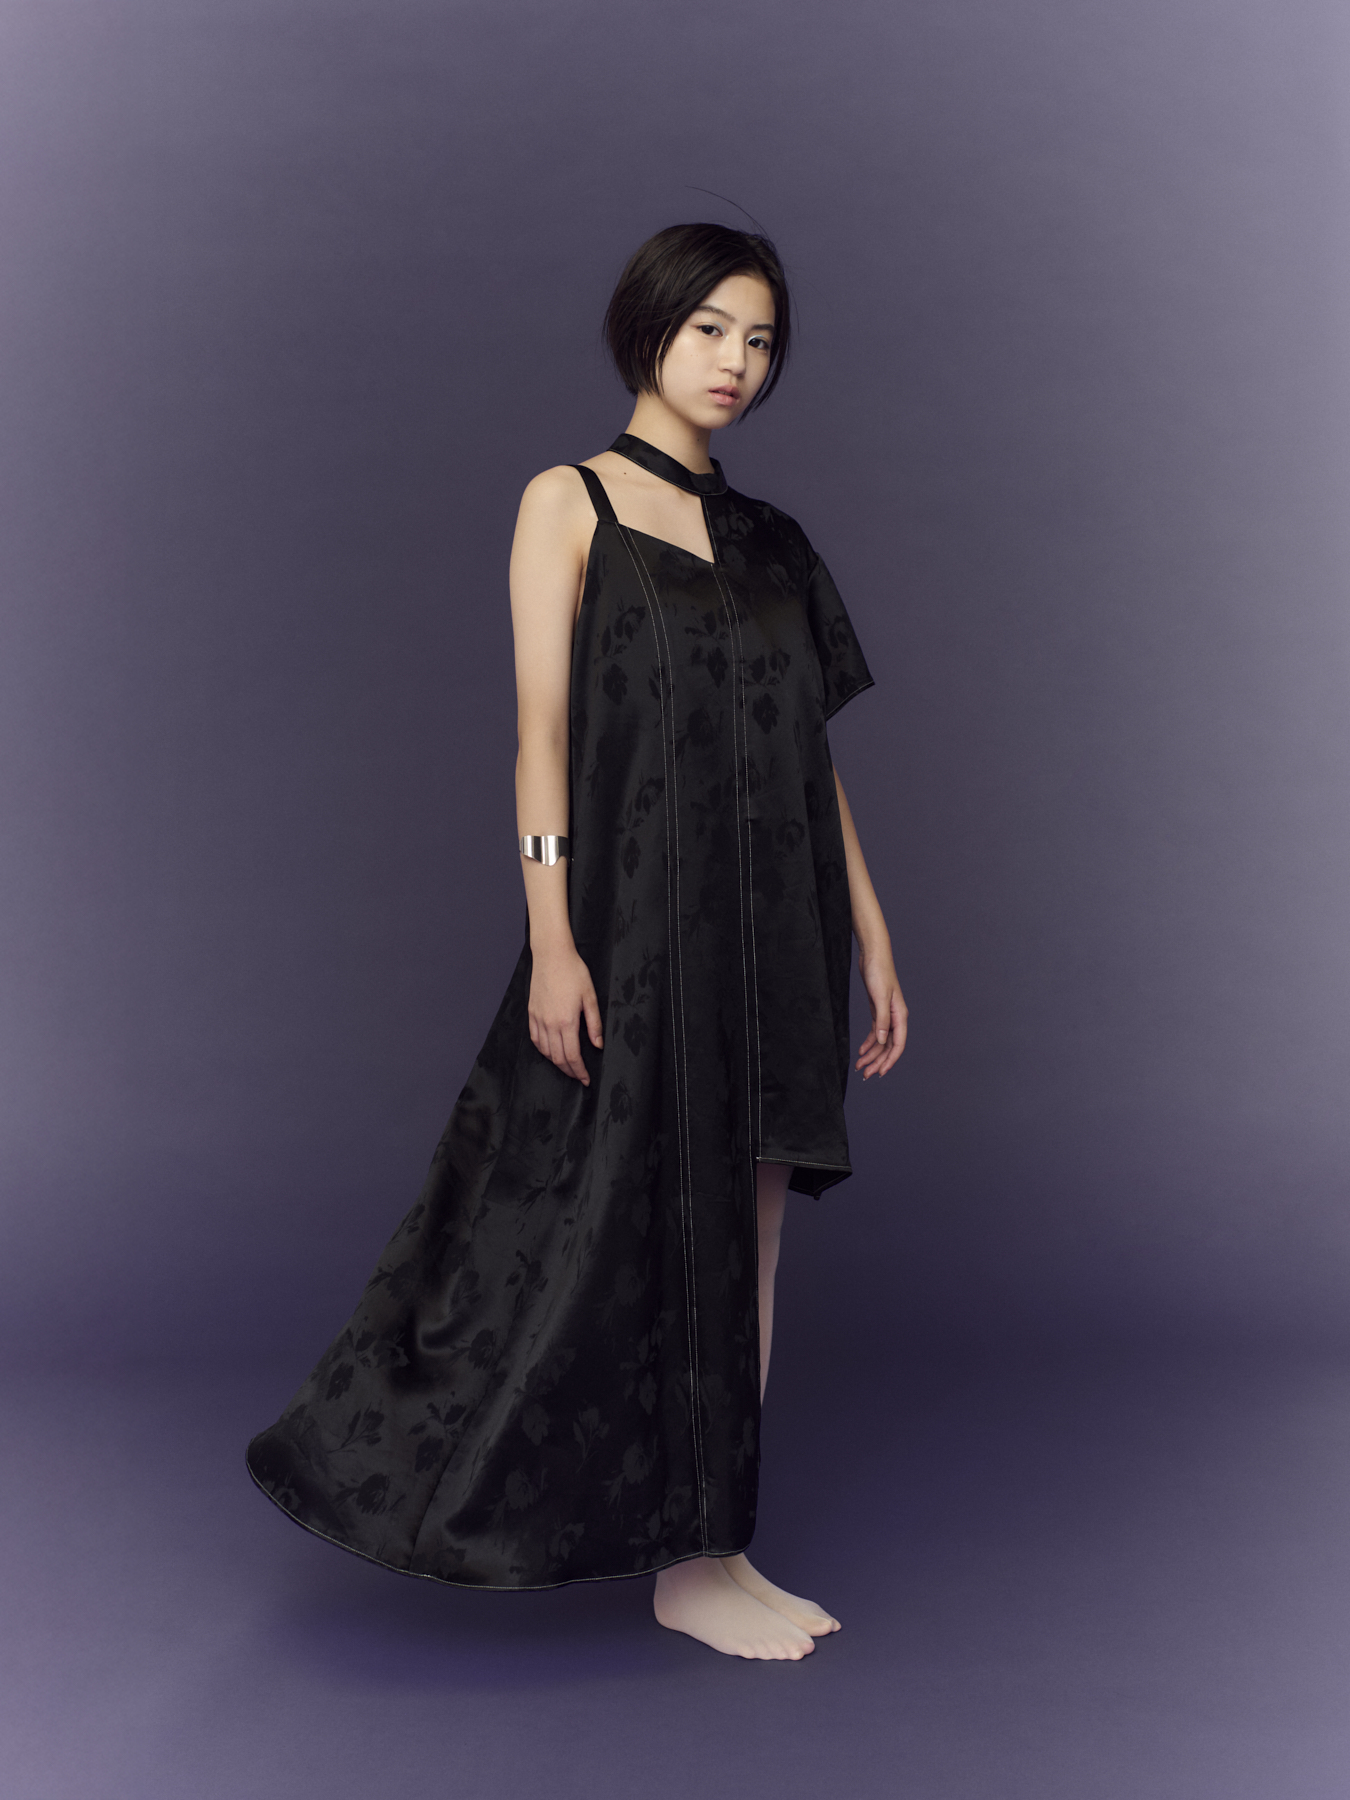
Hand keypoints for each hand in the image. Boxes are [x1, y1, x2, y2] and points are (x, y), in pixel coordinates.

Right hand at [528, 944, 602, 1083]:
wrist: (552, 956)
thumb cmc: (573, 972)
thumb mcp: (590, 997)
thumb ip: (594, 1023)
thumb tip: (598, 1044)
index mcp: (567, 1021)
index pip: (572, 1056)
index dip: (579, 1071)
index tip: (586, 1079)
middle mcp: (550, 1024)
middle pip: (558, 1058)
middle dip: (569, 1071)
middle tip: (578, 1077)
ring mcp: (538, 1019)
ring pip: (545, 1051)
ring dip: (557, 1063)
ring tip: (567, 1066)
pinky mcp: (532, 1013)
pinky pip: (535, 1039)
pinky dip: (543, 1050)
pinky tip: (551, 1051)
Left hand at [855, 949, 906, 1079]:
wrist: (873, 956)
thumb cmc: (879, 973)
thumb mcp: (879, 997)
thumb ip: (882, 1020)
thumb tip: (881, 1041)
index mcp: (900, 1016)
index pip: (897, 1045)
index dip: (890, 1061)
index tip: (880, 1073)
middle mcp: (895, 1018)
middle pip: (888, 1047)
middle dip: (878, 1062)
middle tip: (865, 1075)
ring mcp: (886, 1016)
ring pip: (881, 1042)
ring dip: (872, 1056)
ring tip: (860, 1067)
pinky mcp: (878, 1011)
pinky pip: (875, 1033)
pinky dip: (868, 1043)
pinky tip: (861, 1052)